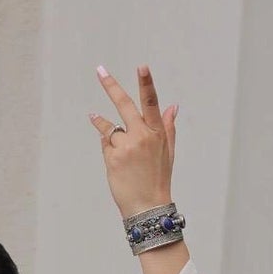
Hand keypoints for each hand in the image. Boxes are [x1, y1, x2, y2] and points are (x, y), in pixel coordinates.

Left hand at [89, 64, 177, 219]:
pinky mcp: (113, 157)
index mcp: (158, 133)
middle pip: (124, 105)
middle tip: (100, 70)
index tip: (142, 66)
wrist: (147, 207)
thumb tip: (173, 105)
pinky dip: (109, 148)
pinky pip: (105, 143)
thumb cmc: (158, 178)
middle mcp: (143, 136)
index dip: (147, 83)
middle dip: (111, 86)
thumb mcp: (168, 152)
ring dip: (114, 138)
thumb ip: (168, 127)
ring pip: (112, 129)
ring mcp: (127, 146)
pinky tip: (117, 163)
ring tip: (125, 158)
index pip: (152, 103)